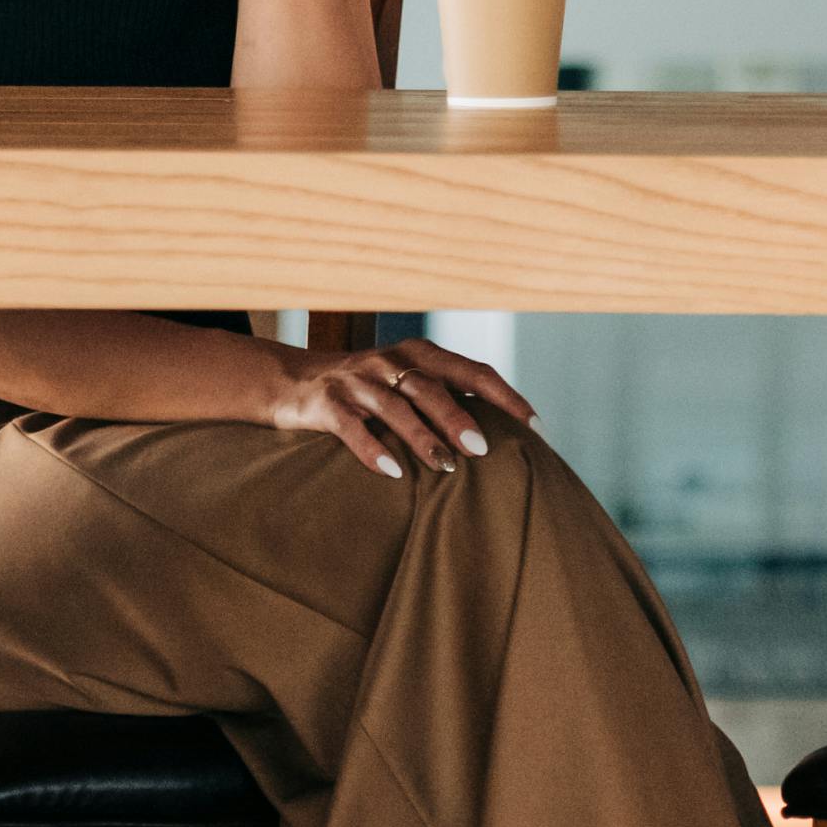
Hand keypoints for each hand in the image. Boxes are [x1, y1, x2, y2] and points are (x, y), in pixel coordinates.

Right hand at [269, 332, 536, 478]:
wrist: (292, 381)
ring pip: (396, 408)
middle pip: (433, 387)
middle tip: (484, 449)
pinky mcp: (327, 403)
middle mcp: (391, 362)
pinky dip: (372, 449)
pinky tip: (391, 472)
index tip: (534, 427)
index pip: (471, 370)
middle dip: (460, 417)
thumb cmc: (367, 390)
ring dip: (423, 437)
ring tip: (446, 467)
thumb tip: (502, 433)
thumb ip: (446, 397)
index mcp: (420, 354)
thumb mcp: (406, 383)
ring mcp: (358, 381)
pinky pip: (352, 427)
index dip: (504, 397)